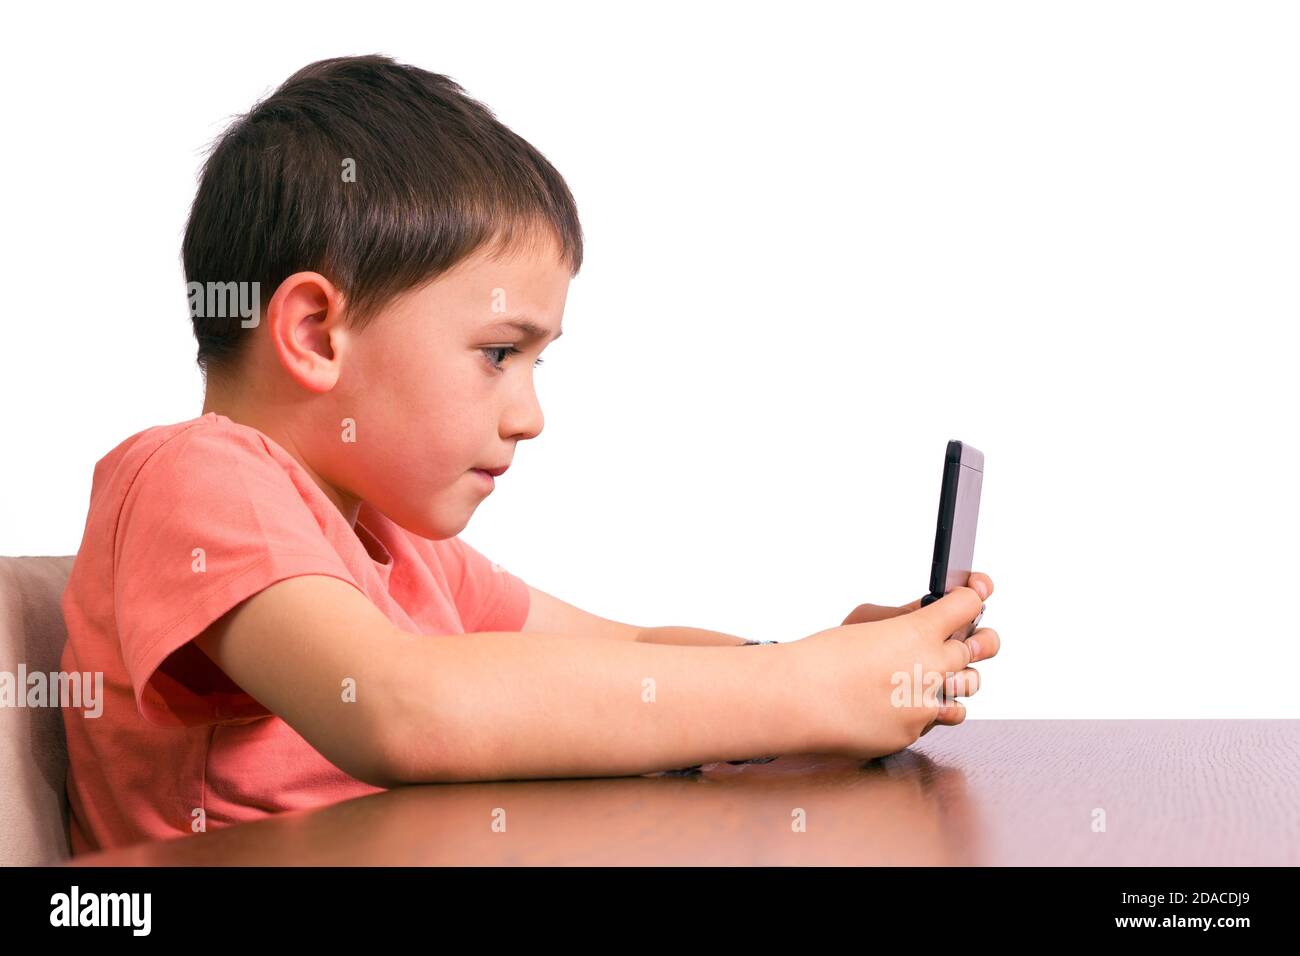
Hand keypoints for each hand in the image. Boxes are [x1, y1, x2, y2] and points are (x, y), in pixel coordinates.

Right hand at [840, 572, 994, 735]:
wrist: (800, 701)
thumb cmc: (826, 656)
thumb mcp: (866, 618)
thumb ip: (906, 615)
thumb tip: (933, 612)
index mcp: (919, 631)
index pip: (969, 604)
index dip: (973, 596)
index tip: (972, 597)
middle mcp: (932, 667)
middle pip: (985, 644)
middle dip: (979, 636)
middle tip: (966, 636)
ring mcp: (927, 703)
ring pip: (970, 685)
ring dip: (958, 676)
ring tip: (936, 672)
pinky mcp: (916, 732)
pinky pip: (938, 717)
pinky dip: (926, 707)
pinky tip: (905, 700)